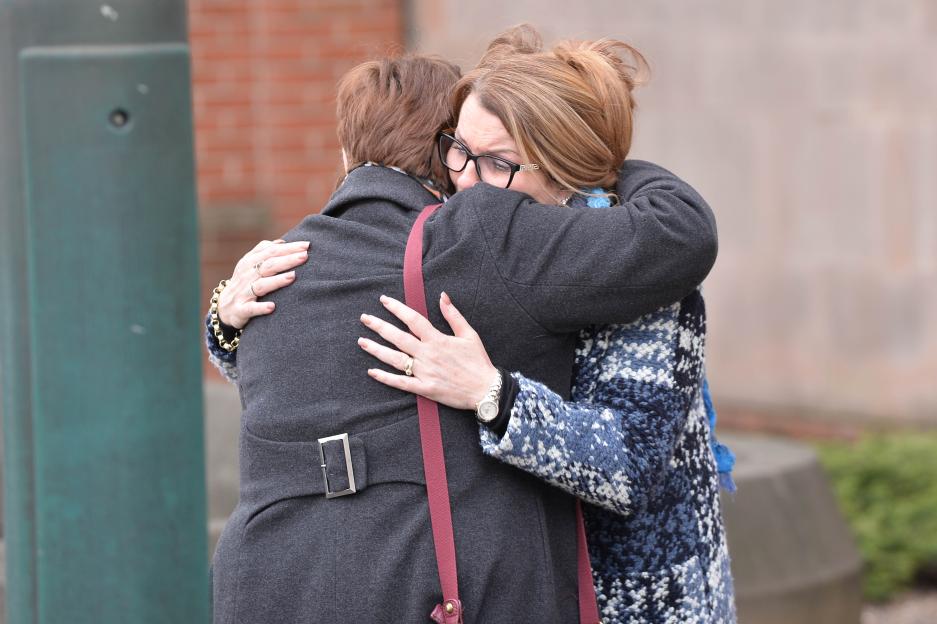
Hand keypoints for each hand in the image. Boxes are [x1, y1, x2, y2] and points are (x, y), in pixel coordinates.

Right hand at [218, 239, 309, 328]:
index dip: (289, 248)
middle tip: (305, 256)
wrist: (223, 308)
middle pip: (268, 266)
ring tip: (293, 276)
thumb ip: (265, 252)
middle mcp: (246, 275)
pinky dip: (261, 308)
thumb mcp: (250, 266)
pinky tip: (272, 307)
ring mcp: (243, 293)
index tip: (307, 245)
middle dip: (287, 260)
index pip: (271, 251)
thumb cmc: (244, 284)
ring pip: (260, 285)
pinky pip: (250, 309)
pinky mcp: (241, 310)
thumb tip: (282, 242)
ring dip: (277, 281)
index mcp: (250, 262)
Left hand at [359, 292, 498, 409]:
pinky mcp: (424, 388)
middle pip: (398, 337)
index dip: (397, 308)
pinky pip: (401, 383)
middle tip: (364, 318)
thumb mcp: (469, 334)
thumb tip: (442, 296)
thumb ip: (453, 315)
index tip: (383, 300)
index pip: (413, 319)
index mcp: (437, 339)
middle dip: (379, 326)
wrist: (485, 389)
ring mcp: (424, 372)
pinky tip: (372, 372)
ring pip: (395, 359)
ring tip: (362, 342)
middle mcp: (427, 354)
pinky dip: (386, 378)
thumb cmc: (478, 361)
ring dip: (377, 350)